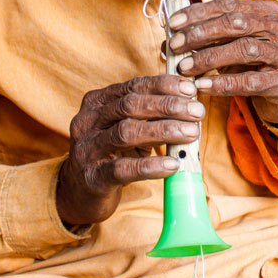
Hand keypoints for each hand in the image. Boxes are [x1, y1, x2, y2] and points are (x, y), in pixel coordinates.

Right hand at [57, 76, 204, 226]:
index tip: (190, 89)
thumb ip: (149, 115)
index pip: (133, 86)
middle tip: (197, 112)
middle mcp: (88, 121)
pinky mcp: (93, 177)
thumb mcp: (126, 128)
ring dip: (163, 130)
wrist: (81, 192)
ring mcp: (88, 149)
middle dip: (167, 106)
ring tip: (191, 133)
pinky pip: (124, 169)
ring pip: (126, 133)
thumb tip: (189, 106)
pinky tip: (173, 165)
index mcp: (97, 102)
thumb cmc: (111, 154)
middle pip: (130, 106)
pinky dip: (151, 166)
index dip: (163, 86)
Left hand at [167, 0, 277, 126]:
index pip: (229, 5)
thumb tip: (169, 39)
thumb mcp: (234, 45)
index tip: (173, 23)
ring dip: (209, 57)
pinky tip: (203, 85)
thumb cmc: (255, 65)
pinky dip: (223, 83)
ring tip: (184, 67)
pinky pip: (249, 81)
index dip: (199, 13)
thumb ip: (209, 38)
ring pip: (243, 49)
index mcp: (269, 11)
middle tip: (175, 45)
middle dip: (201, 33)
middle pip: (236, 23)